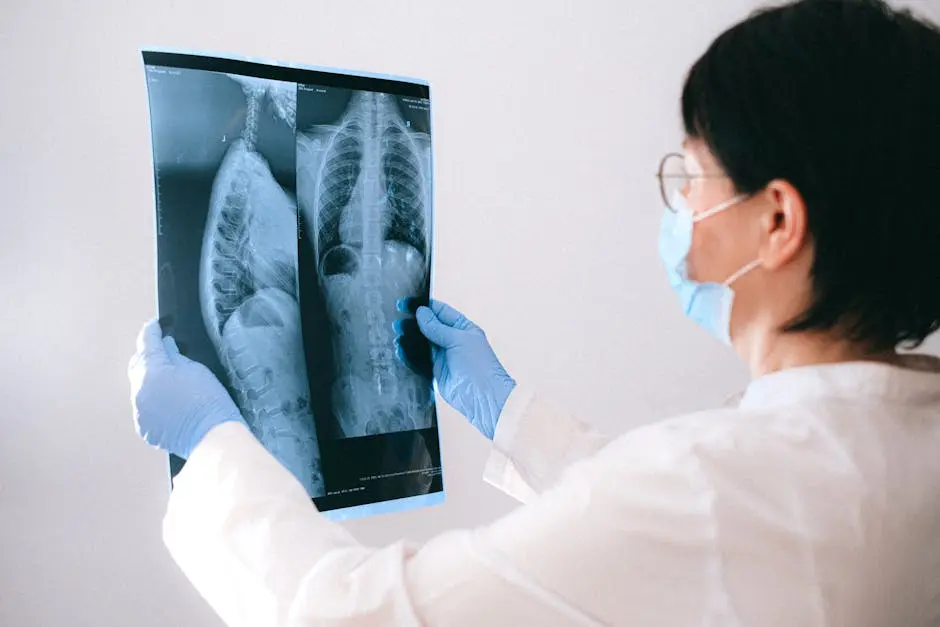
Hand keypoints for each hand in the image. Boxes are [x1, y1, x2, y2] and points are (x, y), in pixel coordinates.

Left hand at [128, 319, 245, 458]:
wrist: (213, 436)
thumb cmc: (209, 400)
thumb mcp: (196, 370)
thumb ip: (175, 356)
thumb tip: (166, 346)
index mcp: (151, 372)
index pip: (147, 343)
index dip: (151, 331)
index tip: (155, 325)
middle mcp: (138, 390)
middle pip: (137, 365)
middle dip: (148, 357)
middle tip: (163, 353)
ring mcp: (138, 411)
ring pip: (139, 388)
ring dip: (150, 381)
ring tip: (169, 383)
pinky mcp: (143, 428)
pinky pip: (144, 408)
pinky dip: (153, 402)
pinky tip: (170, 405)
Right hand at [394, 300, 515, 438]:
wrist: (481, 397)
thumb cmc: (478, 365)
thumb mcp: (458, 340)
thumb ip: (437, 327)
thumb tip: (421, 312)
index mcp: (462, 328)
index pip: (441, 311)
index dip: (424, 306)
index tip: (406, 303)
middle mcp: (452, 340)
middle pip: (429, 327)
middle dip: (414, 322)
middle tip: (398, 320)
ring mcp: (444, 356)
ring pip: (422, 343)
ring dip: (409, 338)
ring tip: (396, 333)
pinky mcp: (435, 371)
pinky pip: (419, 360)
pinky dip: (409, 354)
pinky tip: (400, 349)